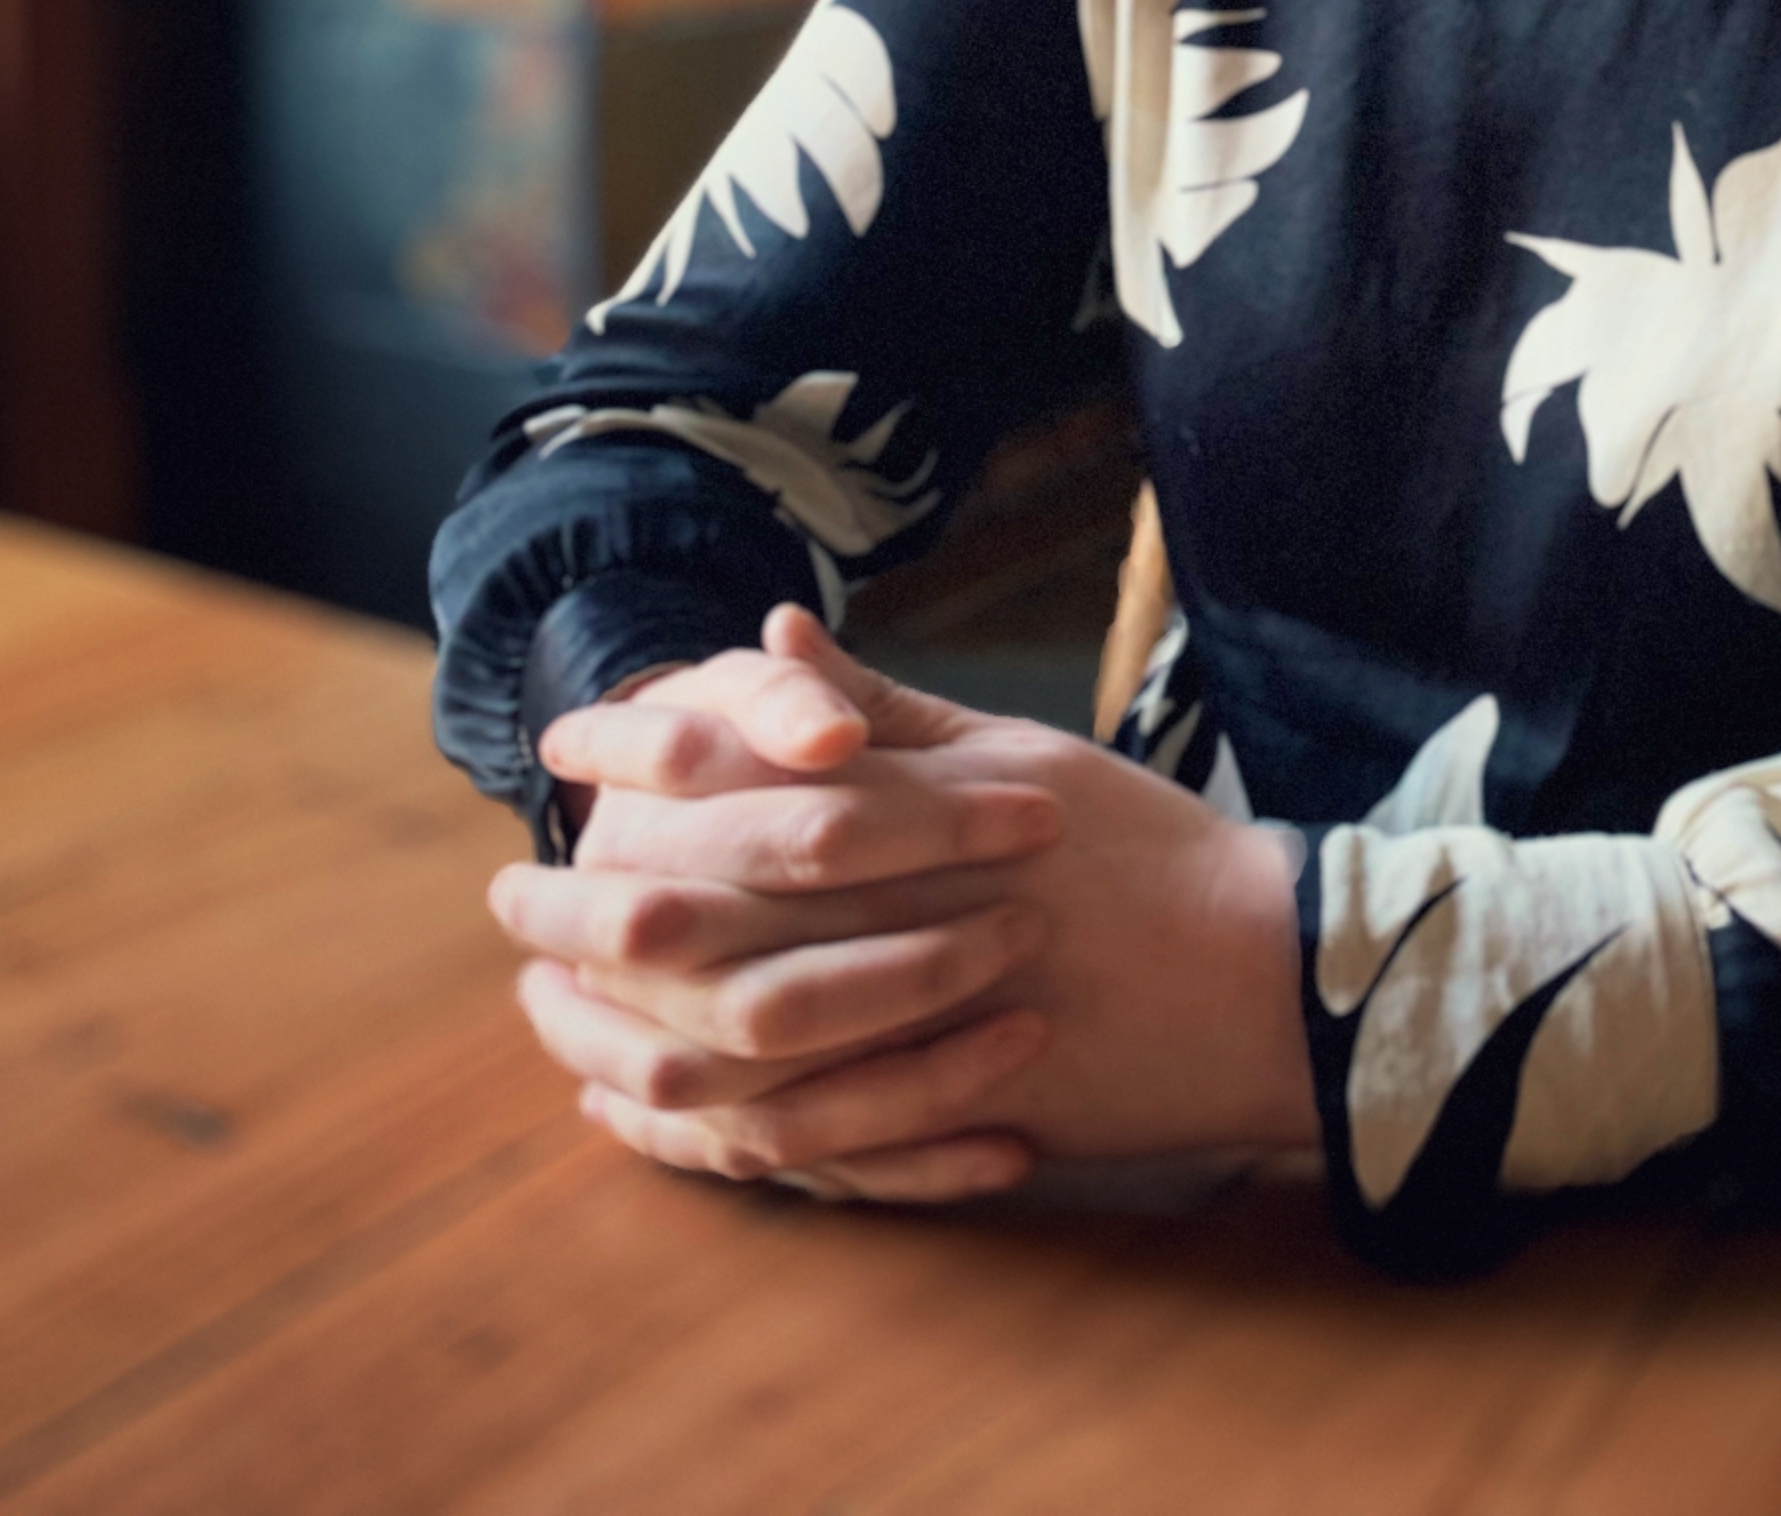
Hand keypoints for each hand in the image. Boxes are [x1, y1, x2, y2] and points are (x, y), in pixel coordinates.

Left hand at [495, 610, 1314, 1191]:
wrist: (1264, 982)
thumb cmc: (1146, 855)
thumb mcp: (1020, 757)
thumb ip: (887, 709)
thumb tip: (775, 637)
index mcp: (918, 825)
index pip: (737, 799)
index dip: (637, 786)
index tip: (564, 776)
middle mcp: (902, 927)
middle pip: (698, 932)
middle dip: (587, 919)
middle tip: (515, 907)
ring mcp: (913, 1040)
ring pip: (717, 1054)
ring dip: (615, 1033)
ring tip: (551, 1009)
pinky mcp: (929, 1124)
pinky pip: (778, 1142)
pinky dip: (695, 1130)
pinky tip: (640, 1107)